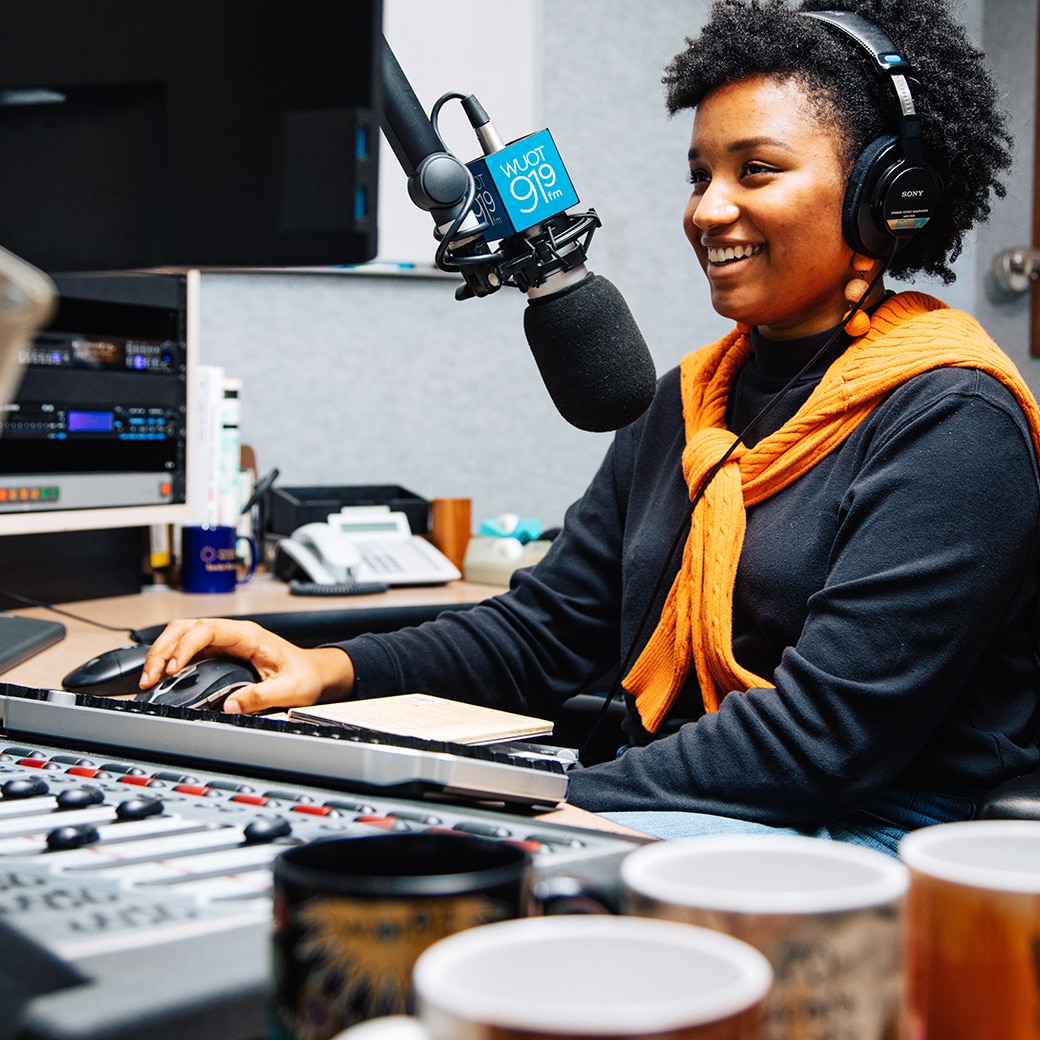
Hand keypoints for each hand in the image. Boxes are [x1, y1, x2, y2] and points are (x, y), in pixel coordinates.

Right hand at [139, 617, 354, 713]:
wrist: (317, 673)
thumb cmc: (306, 675)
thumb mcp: (289, 690)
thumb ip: (260, 696)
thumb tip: (230, 706)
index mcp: (249, 635)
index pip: (208, 629)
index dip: (186, 645)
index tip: (173, 667)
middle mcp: (234, 635)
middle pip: (186, 628)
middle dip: (163, 649)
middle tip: (151, 677)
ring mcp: (225, 643)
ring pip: (182, 636)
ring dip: (162, 653)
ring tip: (150, 679)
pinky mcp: (219, 654)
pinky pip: (188, 650)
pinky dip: (170, 661)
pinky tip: (162, 678)